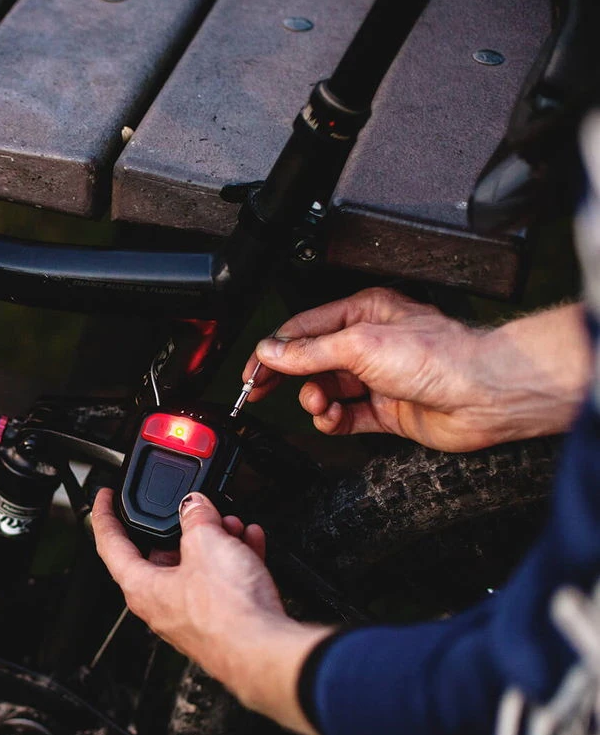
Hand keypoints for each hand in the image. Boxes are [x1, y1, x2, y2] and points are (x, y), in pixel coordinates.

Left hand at [91, 488, 333, 734]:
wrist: (265, 652)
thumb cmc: (226, 612)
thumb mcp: (207, 543)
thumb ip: (196, 517)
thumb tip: (193, 505)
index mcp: (142, 588)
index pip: (110, 545)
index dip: (105, 515)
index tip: (104, 497)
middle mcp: (162, 606)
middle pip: (162, 554)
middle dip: (183, 527)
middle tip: (197, 507)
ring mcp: (192, 616)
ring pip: (198, 567)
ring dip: (216, 541)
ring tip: (233, 525)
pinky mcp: (221, 622)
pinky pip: (222, 583)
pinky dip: (235, 559)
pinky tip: (250, 542)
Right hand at [245, 288, 588, 451]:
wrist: (483, 394)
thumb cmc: (440, 356)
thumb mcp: (359, 345)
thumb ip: (310, 352)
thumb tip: (273, 350)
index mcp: (362, 313)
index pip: (303, 330)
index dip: (273, 349)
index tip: (252, 371)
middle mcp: (369, 344)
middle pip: (311, 361)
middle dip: (287, 377)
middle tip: (259, 391)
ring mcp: (377, 378)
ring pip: (327, 391)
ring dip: (315, 401)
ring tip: (320, 404)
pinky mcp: (386, 410)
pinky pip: (346, 417)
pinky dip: (334, 421)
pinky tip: (334, 419)